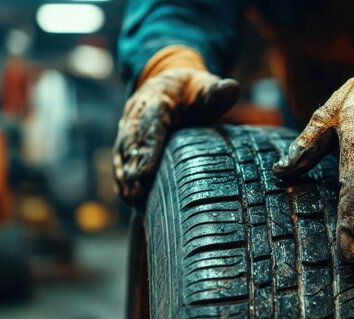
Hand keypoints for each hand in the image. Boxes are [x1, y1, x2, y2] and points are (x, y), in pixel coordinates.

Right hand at [113, 46, 238, 205]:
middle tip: (137, 191)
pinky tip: (129, 197)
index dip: (147, 149)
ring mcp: (128, 125)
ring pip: (122, 151)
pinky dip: (123, 177)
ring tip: (132, 199)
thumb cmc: (193, 90)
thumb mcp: (207, 87)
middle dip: (133, 166)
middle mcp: (136, 112)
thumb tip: (232, 88)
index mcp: (155, 97)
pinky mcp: (126, 139)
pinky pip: (121, 158)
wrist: (172, 84)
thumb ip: (217, 92)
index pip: (150, 124)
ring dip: (125, 175)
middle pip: (131, 140)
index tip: (146, 172)